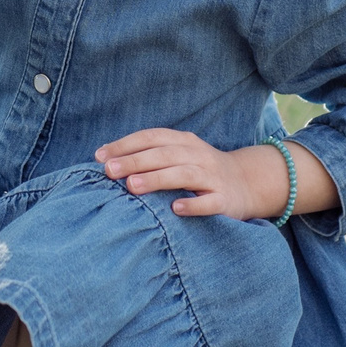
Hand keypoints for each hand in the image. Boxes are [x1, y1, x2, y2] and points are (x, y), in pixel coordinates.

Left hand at [96, 128, 335, 221]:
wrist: (246, 183)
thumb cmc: (199, 170)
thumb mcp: (177, 155)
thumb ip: (148, 155)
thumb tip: (105, 158)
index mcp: (183, 141)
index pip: (151, 137)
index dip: (125, 145)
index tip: (100, 156)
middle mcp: (198, 155)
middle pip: (163, 154)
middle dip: (134, 161)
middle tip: (109, 171)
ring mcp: (212, 177)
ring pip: (184, 174)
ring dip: (157, 179)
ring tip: (132, 186)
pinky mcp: (224, 199)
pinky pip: (209, 202)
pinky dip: (193, 204)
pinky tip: (175, 209)